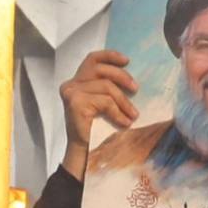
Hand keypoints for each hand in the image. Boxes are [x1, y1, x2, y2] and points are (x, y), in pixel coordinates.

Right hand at [60, 48, 138, 172]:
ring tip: (133, 115)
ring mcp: (71, 93)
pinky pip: (105, 102)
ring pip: (107, 87)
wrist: (84, 150)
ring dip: (124, 102)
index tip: (127, 61)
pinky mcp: (75, 103)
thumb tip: (131, 79)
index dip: (110, 56)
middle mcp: (71, 84)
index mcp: (77, 81)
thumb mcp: (103, 102)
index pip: (92, 59)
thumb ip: (109, 87)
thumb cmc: (96, 127)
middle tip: (136, 89)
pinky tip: (124, 122)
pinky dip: (118, 112)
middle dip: (122, 77)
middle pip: (101, 69)